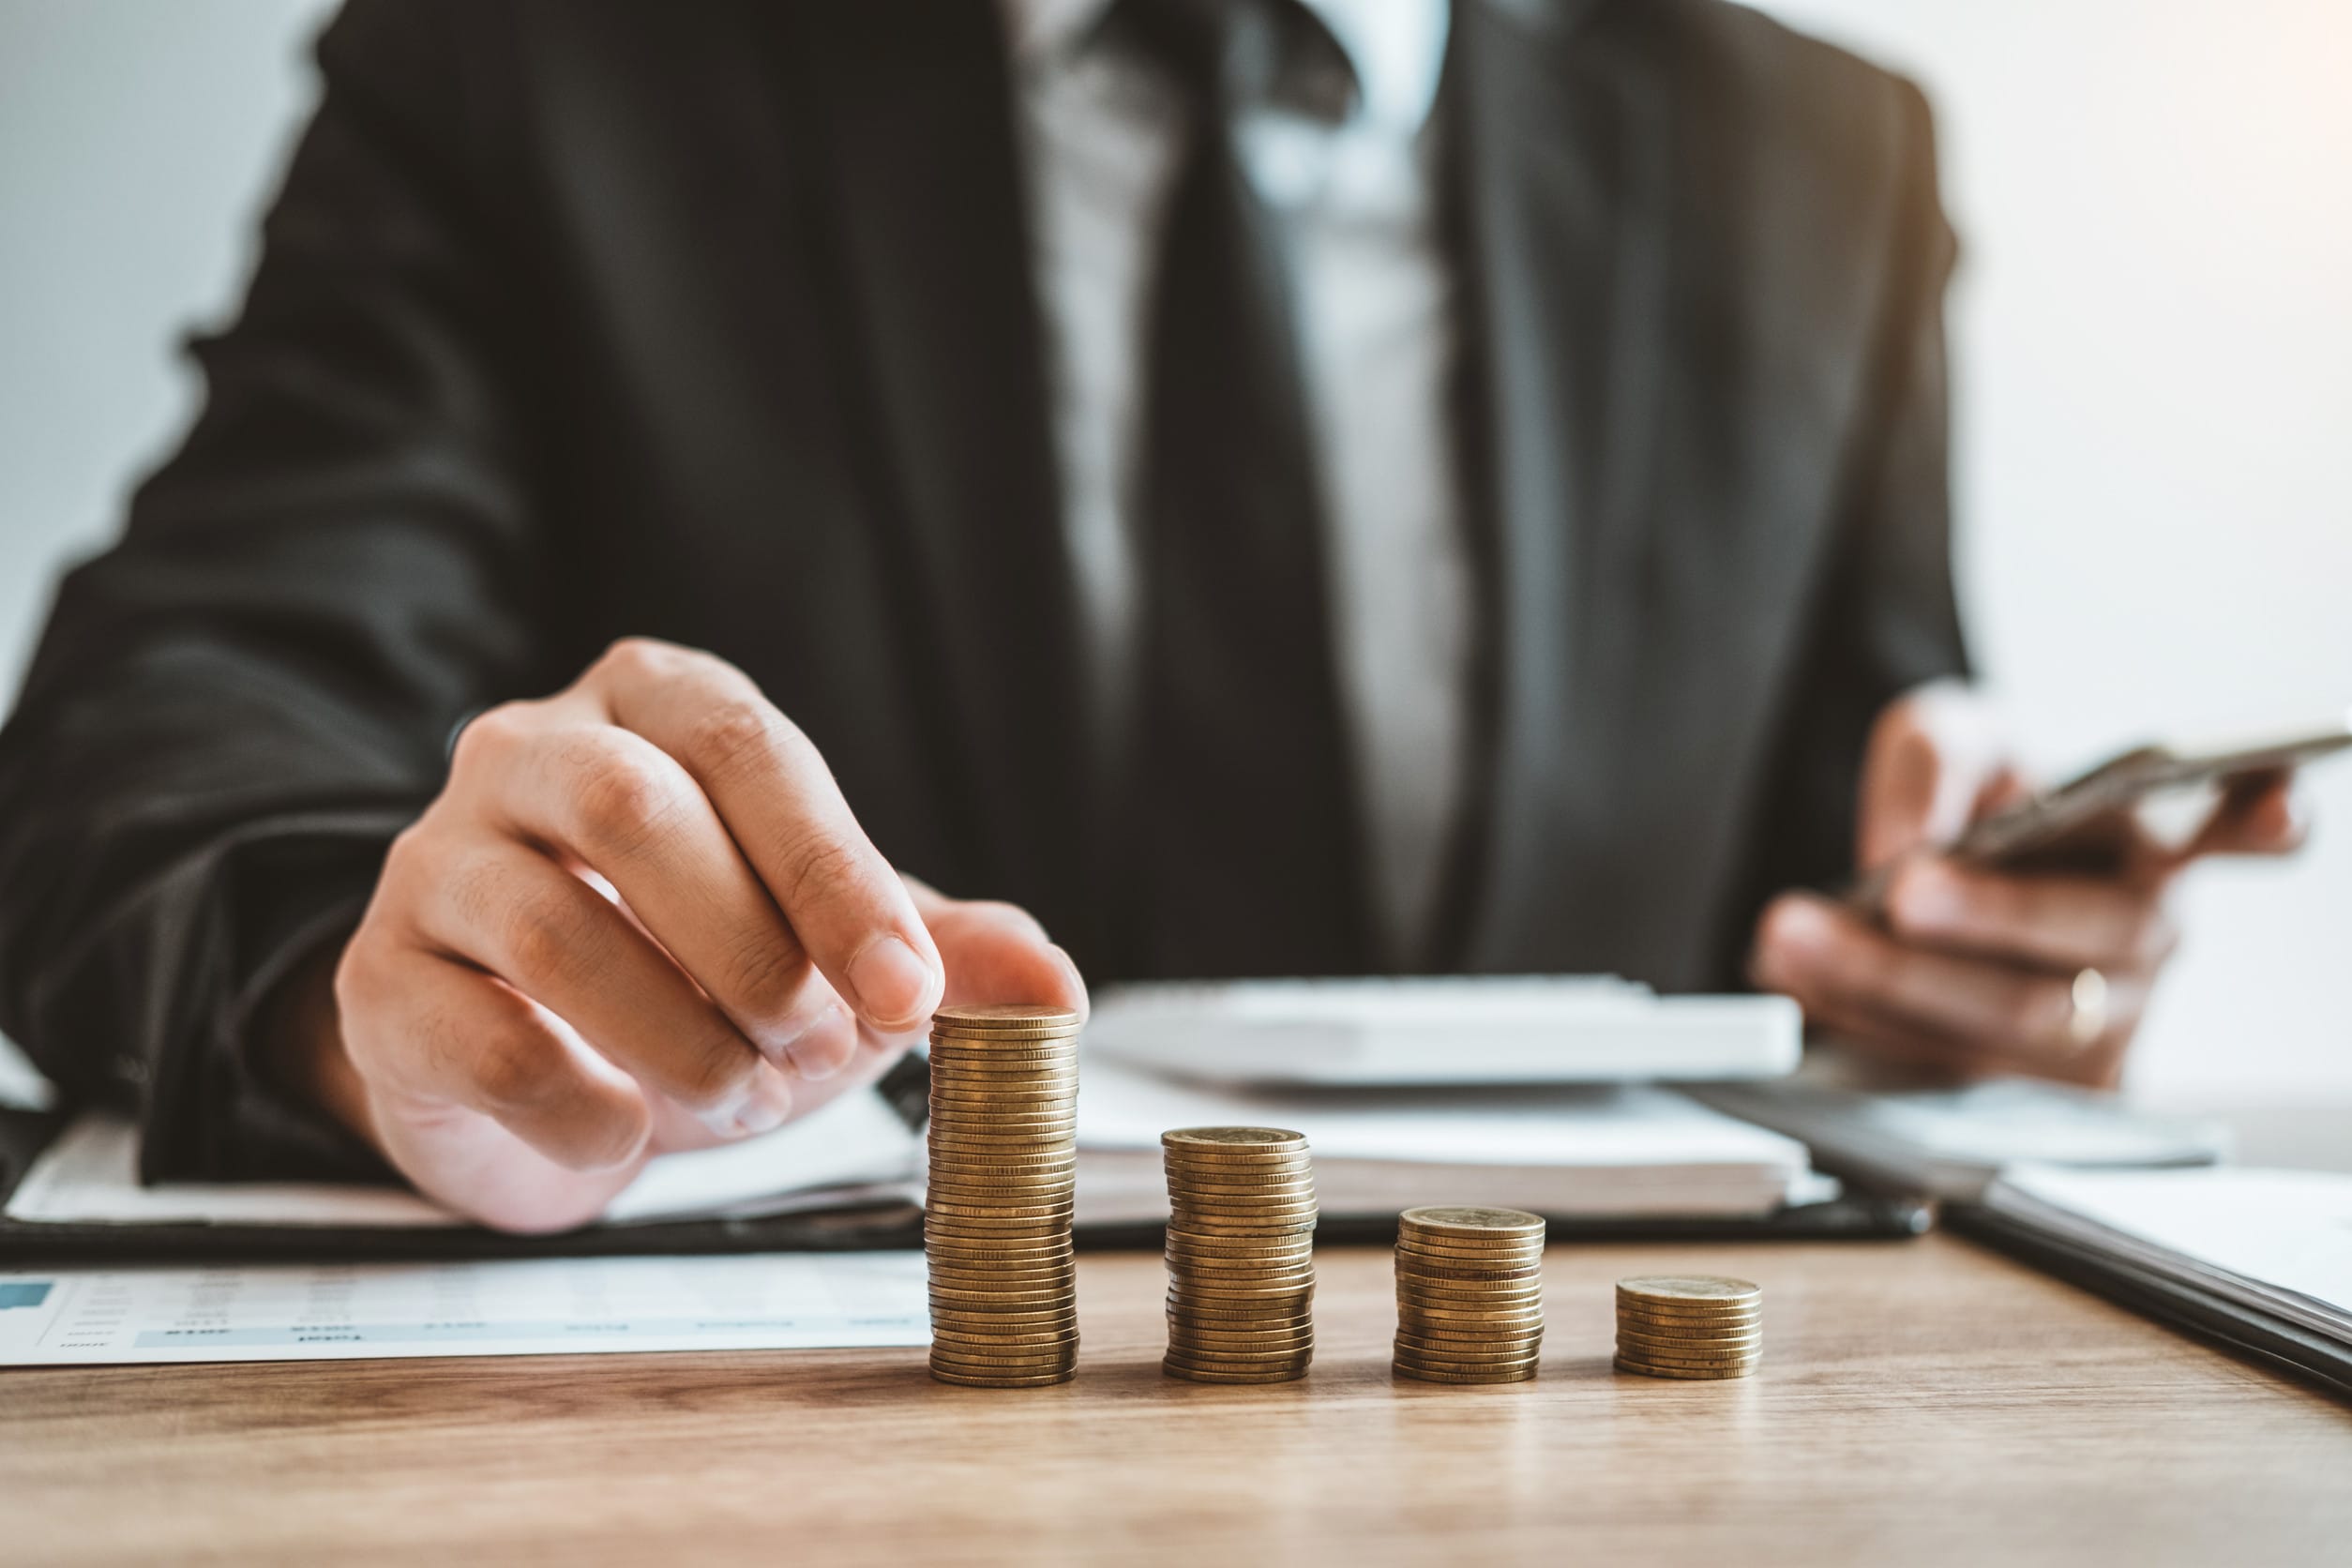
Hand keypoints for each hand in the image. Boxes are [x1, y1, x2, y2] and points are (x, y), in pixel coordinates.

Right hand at [272, 638, 1086, 1231]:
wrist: (533, 1068)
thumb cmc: (698, 973)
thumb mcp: (835, 950)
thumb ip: (947, 955)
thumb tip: (1060, 994)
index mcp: (657, 706)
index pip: (753, 750)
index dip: (838, 876)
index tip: (910, 992)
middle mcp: (530, 752)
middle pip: (637, 811)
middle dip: (754, 949)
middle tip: (815, 1044)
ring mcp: (436, 861)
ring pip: (550, 924)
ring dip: (680, 1037)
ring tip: (740, 1093)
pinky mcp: (381, 982)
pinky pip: (474, 1038)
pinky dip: (581, 1105)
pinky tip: (630, 1132)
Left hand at [1748, 683, 2305, 1085]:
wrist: (1922, 881)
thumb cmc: (1977, 802)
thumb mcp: (1951, 737)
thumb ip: (1934, 758)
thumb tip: (1908, 845)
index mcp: (2157, 834)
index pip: (2240, 826)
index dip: (2266, 818)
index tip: (2277, 805)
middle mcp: (2142, 935)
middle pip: (2094, 935)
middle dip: (1993, 916)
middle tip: (1905, 891)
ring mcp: (2095, 1024)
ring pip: (2008, 1018)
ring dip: (1894, 978)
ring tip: (1795, 932)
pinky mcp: (2028, 1087)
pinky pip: (1948, 1065)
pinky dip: (1860, 1018)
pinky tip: (1795, 978)